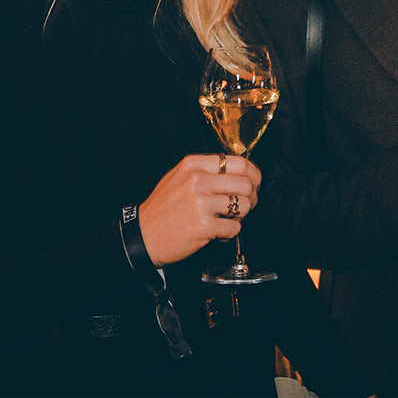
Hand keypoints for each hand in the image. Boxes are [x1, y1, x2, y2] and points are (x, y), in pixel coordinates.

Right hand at [137, 154, 260, 265]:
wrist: (142, 236)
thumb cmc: (163, 208)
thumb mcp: (179, 177)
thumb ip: (207, 170)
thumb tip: (241, 172)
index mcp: (193, 164)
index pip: (239, 162)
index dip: (253, 174)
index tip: (254, 183)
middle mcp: (197, 180)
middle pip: (246, 184)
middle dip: (252, 196)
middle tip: (244, 205)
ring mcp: (201, 203)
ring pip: (244, 206)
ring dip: (240, 216)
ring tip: (226, 219)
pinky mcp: (204, 225)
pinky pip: (234, 228)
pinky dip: (229, 232)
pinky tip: (217, 232)